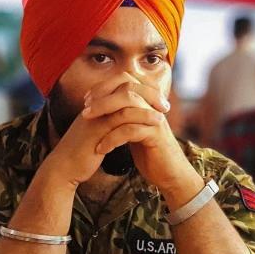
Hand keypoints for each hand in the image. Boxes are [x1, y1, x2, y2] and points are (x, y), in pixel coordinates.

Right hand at [43, 79, 165, 187]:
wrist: (64, 168)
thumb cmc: (81, 153)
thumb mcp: (96, 132)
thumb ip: (108, 122)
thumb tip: (125, 118)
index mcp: (95, 102)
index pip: (121, 82)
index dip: (141, 86)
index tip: (157, 99)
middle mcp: (95, 104)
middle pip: (125, 83)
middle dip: (148, 90)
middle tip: (164, 104)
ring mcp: (96, 114)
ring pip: (126, 97)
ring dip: (149, 103)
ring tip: (164, 113)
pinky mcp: (98, 129)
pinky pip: (123, 116)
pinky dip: (143, 117)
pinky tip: (157, 123)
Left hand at [82, 73, 195, 191]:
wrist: (169, 173)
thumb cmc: (149, 152)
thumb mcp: (133, 129)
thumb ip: (123, 114)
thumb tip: (101, 103)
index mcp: (147, 100)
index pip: (126, 80)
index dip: (104, 86)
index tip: (87, 99)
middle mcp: (153, 105)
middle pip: (127, 89)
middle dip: (102, 98)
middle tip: (85, 111)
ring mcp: (156, 119)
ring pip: (128, 107)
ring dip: (104, 113)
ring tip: (88, 123)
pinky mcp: (156, 135)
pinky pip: (131, 130)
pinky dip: (113, 138)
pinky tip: (101, 148)